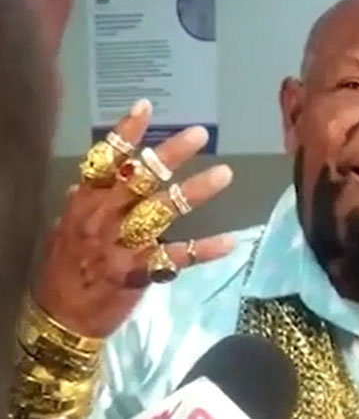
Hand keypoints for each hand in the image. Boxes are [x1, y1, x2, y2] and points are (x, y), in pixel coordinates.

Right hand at [34, 100, 235, 336]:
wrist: (60, 318)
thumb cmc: (65, 269)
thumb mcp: (65, 229)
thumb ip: (82, 202)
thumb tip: (86, 179)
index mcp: (85, 203)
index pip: (104, 161)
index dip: (125, 133)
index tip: (147, 107)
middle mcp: (103, 218)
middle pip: (139, 178)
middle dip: (170, 154)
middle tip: (199, 134)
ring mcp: (122, 245)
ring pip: (161, 211)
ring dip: (195, 191)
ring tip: (224, 175)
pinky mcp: (139, 272)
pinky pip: (176, 258)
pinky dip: (204, 250)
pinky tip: (230, 242)